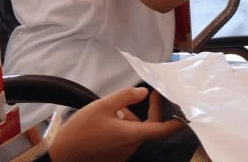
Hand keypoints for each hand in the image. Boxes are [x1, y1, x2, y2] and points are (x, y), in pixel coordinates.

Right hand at [50, 87, 183, 161]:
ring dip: (130, 119)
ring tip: (113, 109)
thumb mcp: (103, 106)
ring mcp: (123, 155)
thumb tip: (144, 93)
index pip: (163, 130)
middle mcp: (131, 147)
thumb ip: (126, 97)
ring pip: (135, 132)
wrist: (61, 155)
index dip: (177, 121)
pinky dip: (122, 128)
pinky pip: (125, 140)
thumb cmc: (81, 130)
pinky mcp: (114, 158)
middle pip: (149, 127)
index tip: (186, 111)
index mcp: (132, 135)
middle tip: (144, 95)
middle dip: (148, 111)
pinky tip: (107, 121)